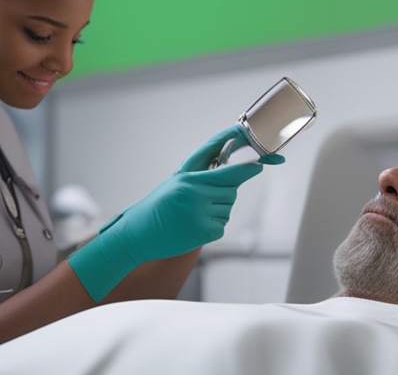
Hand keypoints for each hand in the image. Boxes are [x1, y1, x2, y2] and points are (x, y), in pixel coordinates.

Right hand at [68, 125, 283, 300]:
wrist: (137, 234)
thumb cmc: (158, 207)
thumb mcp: (176, 183)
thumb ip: (202, 176)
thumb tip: (233, 172)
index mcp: (188, 177)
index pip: (225, 167)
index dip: (246, 165)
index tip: (259, 163)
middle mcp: (194, 193)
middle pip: (232, 189)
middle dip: (229, 189)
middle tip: (221, 189)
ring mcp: (199, 213)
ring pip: (228, 207)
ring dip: (219, 210)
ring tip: (195, 213)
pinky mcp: (203, 232)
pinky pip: (222, 225)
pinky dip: (213, 227)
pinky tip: (194, 226)